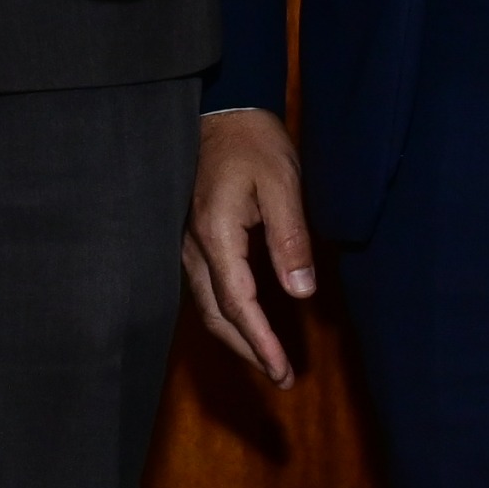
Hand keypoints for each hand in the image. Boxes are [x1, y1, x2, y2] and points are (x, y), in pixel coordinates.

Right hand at [185, 108, 318, 385]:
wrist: (221, 110)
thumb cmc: (254, 144)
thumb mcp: (283, 184)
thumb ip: (290, 238)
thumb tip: (301, 293)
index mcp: (216, 235)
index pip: (238, 304)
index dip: (260, 342)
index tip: (282, 372)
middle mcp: (193, 246)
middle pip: (216, 314)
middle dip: (247, 350)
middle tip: (279, 376)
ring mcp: (187, 242)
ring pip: (206, 304)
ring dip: (235, 335)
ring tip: (265, 358)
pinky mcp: (191, 237)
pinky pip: (204, 288)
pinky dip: (225, 314)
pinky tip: (242, 319)